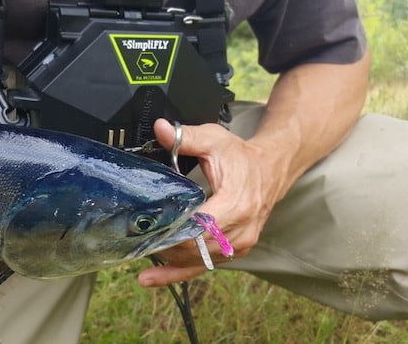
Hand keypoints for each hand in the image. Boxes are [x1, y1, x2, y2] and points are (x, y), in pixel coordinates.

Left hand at [138, 118, 286, 286]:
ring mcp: (240, 243)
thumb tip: (160, 129)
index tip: (147, 229)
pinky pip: (205, 264)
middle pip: (195, 247)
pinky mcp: (236, 250)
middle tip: (134, 239)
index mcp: (236, 204)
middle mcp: (241, 229)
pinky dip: (179, 271)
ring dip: (169, 258)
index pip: (199, 227)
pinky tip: (154, 278)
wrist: (272, 170)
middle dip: (165, 244)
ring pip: (198, 259)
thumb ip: (186, 137)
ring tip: (139, 254)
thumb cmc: (242, 157)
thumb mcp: (215, 140)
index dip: (172, 230)